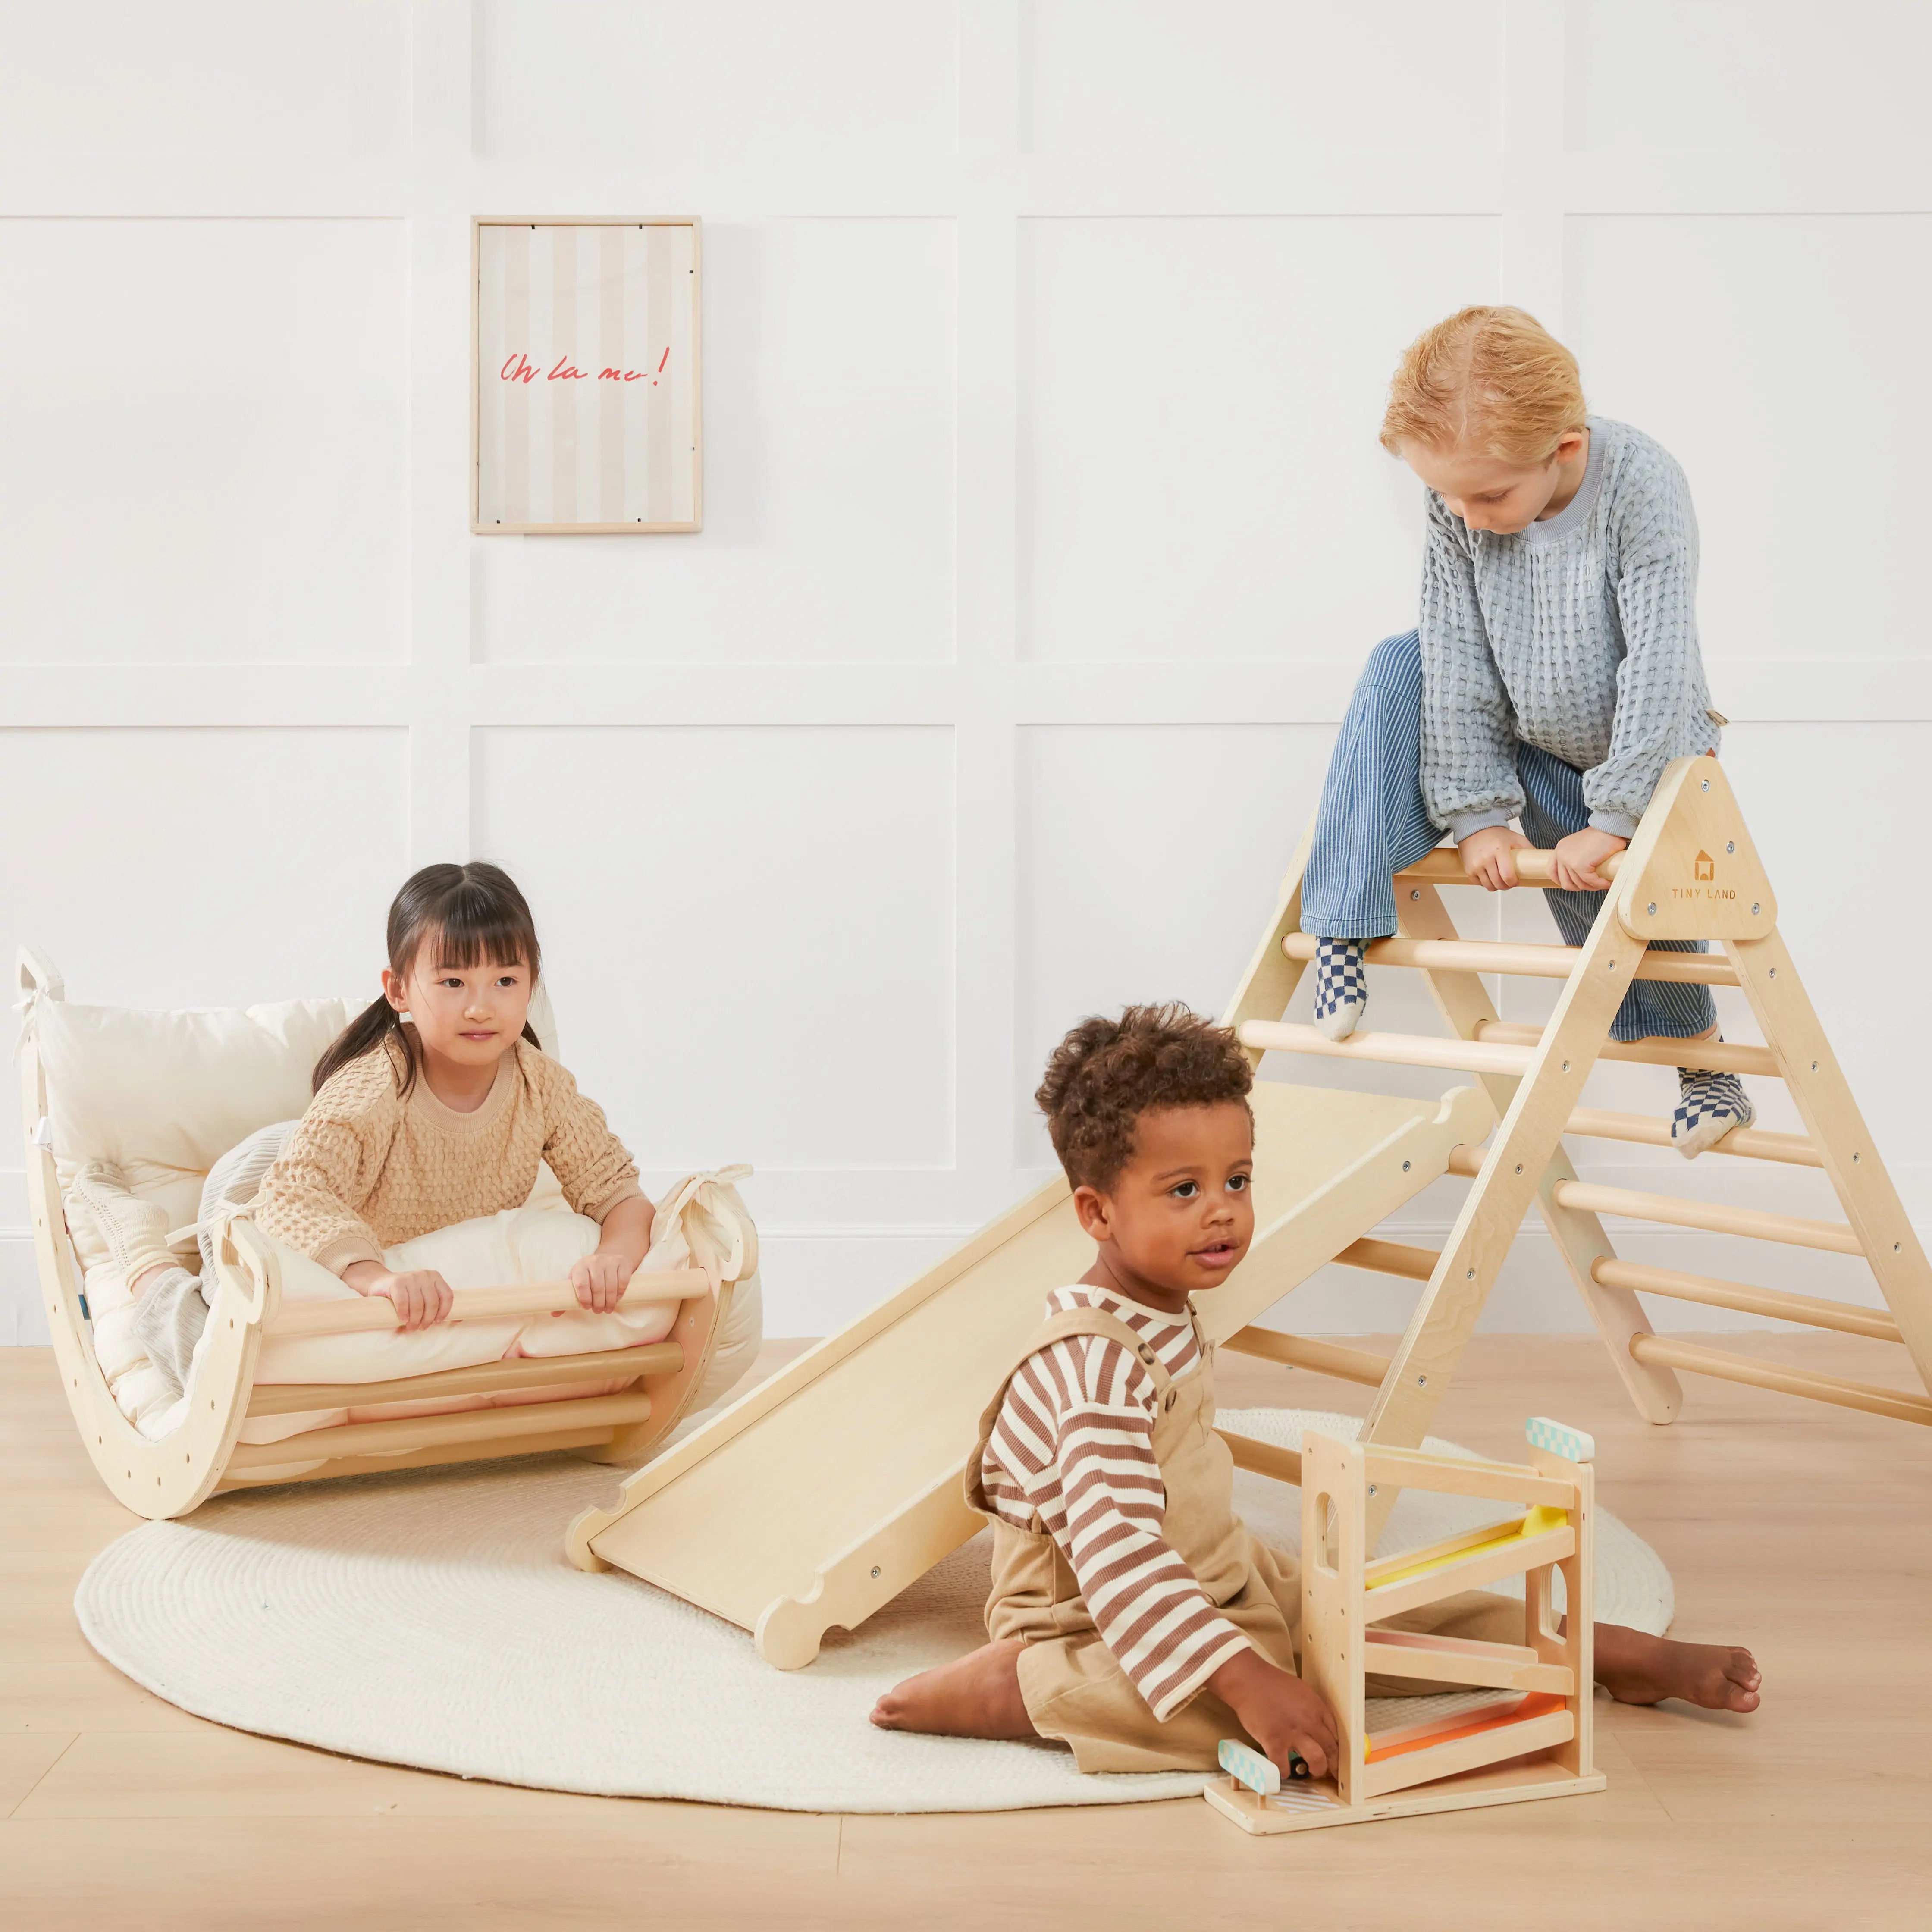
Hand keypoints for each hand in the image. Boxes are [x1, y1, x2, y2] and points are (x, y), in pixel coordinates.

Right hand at [345, 1263, 452, 1330]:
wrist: (380, 1284)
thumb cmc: (406, 1294)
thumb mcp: (422, 1295)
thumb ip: (437, 1303)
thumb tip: (458, 1320)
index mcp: (435, 1277)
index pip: (447, 1295)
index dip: (445, 1311)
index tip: (438, 1322)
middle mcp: (424, 1275)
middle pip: (432, 1303)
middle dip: (427, 1320)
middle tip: (421, 1328)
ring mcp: (410, 1277)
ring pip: (418, 1304)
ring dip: (415, 1320)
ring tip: (411, 1328)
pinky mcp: (396, 1283)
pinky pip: (403, 1302)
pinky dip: (404, 1314)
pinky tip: (402, 1320)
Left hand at [570, 1248, 637, 1313]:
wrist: (609, 1256)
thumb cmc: (590, 1273)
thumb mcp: (577, 1280)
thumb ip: (567, 1296)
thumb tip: (554, 1314)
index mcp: (581, 1266)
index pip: (581, 1284)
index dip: (584, 1298)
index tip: (587, 1307)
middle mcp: (595, 1262)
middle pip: (598, 1287)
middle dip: (598, 1303)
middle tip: (598, 1311)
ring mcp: (610, 1261)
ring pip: (611, 1286)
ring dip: (610, 1301)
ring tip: (608, 1309)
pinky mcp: (623, 1263)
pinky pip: (623, 1281)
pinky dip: (620, 1293)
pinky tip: (617, 1299)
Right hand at [1208, 1647, 1338, 1782]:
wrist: (1248, 1680)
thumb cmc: (1272, 1684)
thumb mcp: (1301, 1690)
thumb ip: (1313, 1709)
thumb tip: (1319, 1728)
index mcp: (1317, 1707)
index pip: (1337, 1734)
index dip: (1338, 1750)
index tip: (1336, 1759)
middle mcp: (1309, 1721)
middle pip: (1331, 1750)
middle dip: (1332, 1766)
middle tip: (1329, 1772)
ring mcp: (1293, 1733)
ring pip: (1317, 1761)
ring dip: (1315, 1771)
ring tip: (1308, 1771)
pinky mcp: (1275, 1742)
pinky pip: (1285, 1767)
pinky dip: (1284, 1772)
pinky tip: (1282, 1768)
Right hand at [1458, 825, 1532, 891]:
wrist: (1475, 828)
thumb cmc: (1495, 834)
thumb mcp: (1515, 838)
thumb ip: (1528, 849)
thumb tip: (1540, 860)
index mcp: (1499, 851)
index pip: (1507, 876)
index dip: (1513, 882)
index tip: (1516, 881)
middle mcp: (1486, 859)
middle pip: (1498, 884)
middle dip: (1506, 886)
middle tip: (1509, 881)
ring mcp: (1476, 865)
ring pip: (1489, 886)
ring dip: (1496, 886)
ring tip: (1500, 879)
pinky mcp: (1468, 869)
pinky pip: (1479, 883)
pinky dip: (1485, 882)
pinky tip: (1489, 875)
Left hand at [1551, 827, 1626, 892]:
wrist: (1609, 826)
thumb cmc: (1600, 834)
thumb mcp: (1582, 846)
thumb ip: (1577, 857)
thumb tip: (1581, 876)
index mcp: (1560, 849)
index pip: (1551, 871)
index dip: (1561, 881)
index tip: (1573, 885)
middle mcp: (1561, 855)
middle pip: (1565, 882)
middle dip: (1580, 887)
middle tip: (1593, 885)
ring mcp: (1568, 861)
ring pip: (1579, 884)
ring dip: (1592, 887)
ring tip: (1603, 883)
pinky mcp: (1580, 865)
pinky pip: (1590, 881)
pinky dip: (1600, 884)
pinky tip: (1608, 882)